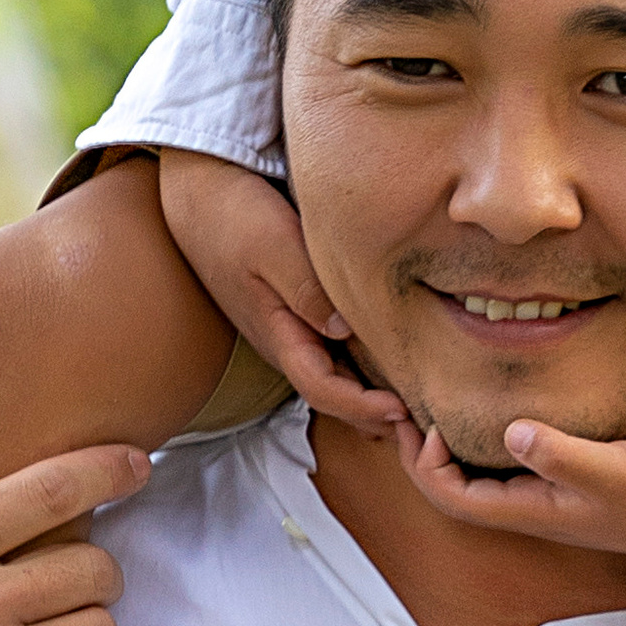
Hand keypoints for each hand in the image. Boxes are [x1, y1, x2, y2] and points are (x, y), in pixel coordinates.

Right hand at [158, 148, 403, 436]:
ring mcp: (291, 330)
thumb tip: (342, 329)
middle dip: (375, 419)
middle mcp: (285, 342)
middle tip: (425, 428)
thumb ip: (306, 288)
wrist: (200, 197)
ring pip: (336, 380)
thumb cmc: (235, 215)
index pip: (322, 390)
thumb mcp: (272, 244)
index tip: (403, 410)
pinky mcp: (299, 314)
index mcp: (278, 333)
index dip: (362, 407)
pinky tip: (396, 366)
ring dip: (373, 400)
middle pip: (334, 398)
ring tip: (419, 408)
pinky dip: (366, 370)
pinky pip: (336, 355)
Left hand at [398, 403, 625, 557]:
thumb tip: (508, 433)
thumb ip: (562, 452)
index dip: (422, 465)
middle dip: (424, 454)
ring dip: (456, 448)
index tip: (422, 418)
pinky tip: (502, 407)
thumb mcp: (617, 468)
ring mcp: (559, 499)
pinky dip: (493, 440)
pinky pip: (516, 466)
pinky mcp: (580, 481)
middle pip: (459, 491)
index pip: (454, 499)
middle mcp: (540, 511)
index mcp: (537, 513)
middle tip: (406, 405)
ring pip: (485, 478)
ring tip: (439, 402)